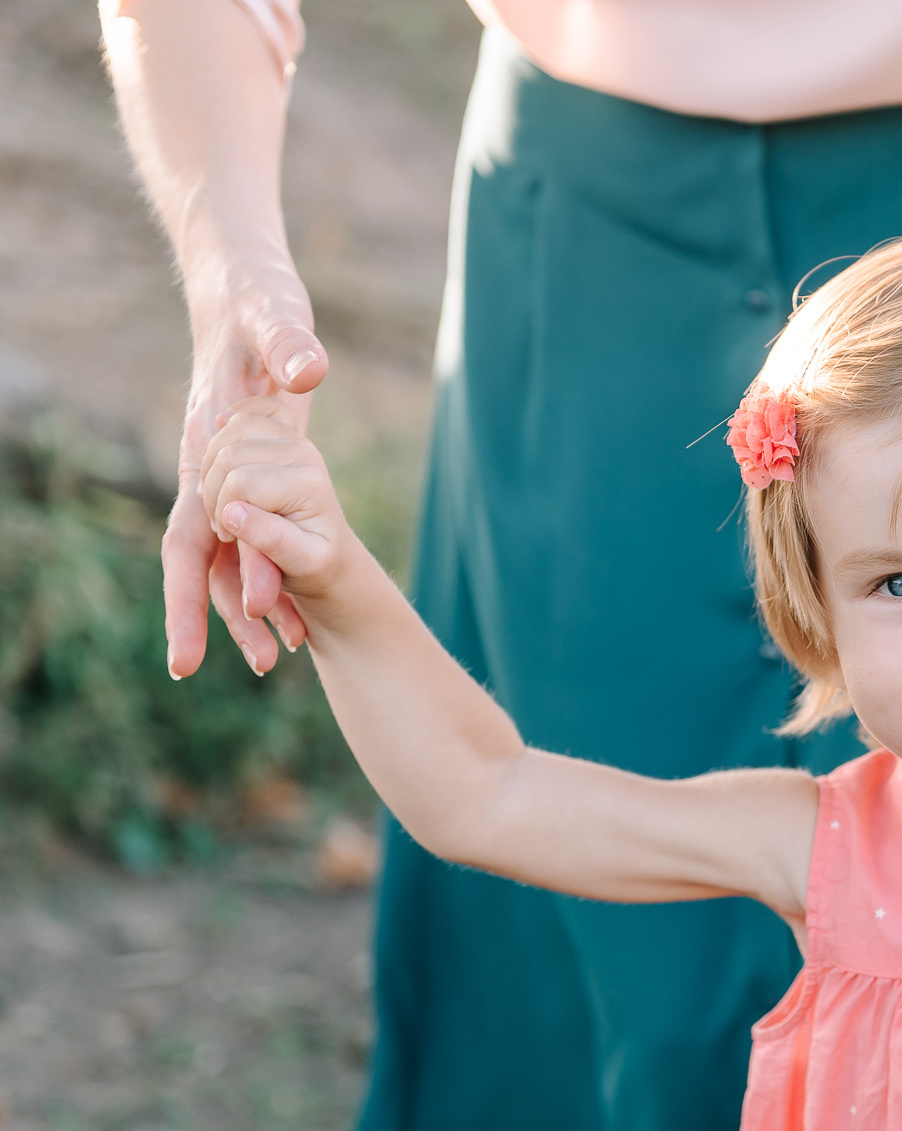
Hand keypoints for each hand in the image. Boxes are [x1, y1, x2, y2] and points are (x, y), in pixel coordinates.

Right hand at [165, 267, 328, 677]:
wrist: (245, 295)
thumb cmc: (259, 306)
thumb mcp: (274, 317)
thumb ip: (288, 344)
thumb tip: (307, 370)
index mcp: (209, 444)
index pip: (198, 527)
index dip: (206, 582)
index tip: (229, 627)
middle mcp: (209, 468)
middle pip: (201, 556)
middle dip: (211, 616)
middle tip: (241, 667)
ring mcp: (225, 475)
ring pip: (227, 554)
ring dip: (247, 604)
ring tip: (281, 658)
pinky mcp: (249, 473)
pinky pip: (249, 535)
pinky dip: (267, 570)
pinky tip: (293, 608)